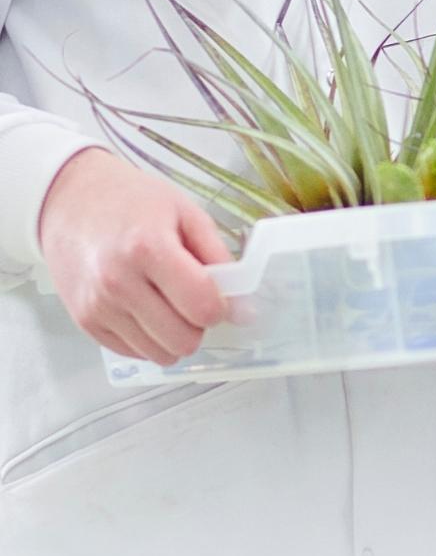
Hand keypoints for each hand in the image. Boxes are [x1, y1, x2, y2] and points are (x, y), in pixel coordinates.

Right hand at [36, 149, 232, 365]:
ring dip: (174, 336)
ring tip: (167, 303)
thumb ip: (220, 259)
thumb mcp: (187, 214)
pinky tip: (145, 309)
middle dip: (199, 325)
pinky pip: (134, 352)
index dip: (221, 306)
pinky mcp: (84, 322)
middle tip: (192, 299)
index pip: (203, 307)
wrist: (70, 201)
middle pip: (183, 339)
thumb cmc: (132, 203)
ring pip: (160, 354)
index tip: (217, 294)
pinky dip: (148, 339)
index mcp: (148, 249)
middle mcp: (118, 283)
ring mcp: (98, 306)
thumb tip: (245, 310)